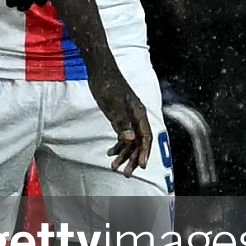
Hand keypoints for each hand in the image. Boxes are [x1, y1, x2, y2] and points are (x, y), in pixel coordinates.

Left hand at [85, 62, 151, 176]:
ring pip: (130, 141)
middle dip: (133, 158)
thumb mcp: (113, 105)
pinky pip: (122, 135)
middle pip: (138, 142)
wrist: (100, 71)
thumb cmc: (108, 85)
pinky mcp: (120, 117)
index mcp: (139, 114)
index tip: (140, 166)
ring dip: (123, 154)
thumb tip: (130, 139)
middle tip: (126, 174)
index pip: (145, 138)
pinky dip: (117, 145)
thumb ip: (122, 123)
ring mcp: (128, 118)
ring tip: (114, 168)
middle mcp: (136, 117)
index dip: (143, 152)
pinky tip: (110, 154)